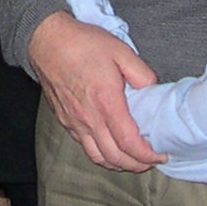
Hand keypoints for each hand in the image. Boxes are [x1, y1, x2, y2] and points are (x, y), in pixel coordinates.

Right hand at [28, 9, 164, 171]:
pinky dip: (100, 154)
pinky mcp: (64, 120)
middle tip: (150, 161)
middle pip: (114, 157)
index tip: (159, 154)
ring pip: (97, 157)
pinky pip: (83, 146)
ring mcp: (74, 122)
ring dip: (117, 165)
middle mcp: (89, 118)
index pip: (129, 143)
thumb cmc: (82, 43)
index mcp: (106, 102)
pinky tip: (108, 147)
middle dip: (136, 165)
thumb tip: (152, 90)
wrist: (46, 40)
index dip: (147, 155)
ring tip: (131, 160)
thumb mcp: (121, 51)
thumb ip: (142, 73)